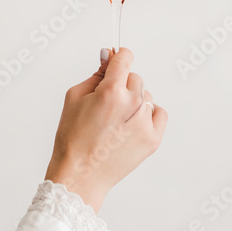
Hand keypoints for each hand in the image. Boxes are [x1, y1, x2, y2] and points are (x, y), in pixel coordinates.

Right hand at [44, 47, 167, 213]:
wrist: (80, 174)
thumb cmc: (73, 139)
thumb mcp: (74, 98)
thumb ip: (96, 74)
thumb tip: (108, 57)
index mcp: (111, 91)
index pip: (125, 58)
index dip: (118, 56)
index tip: (117, 59)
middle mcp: (132, 104)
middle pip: (135, 78)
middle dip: (122, 85)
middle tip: (106, 104)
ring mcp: (145, 122)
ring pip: (146, 96)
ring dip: (133, 101)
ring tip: (115, 120)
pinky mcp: (153, 138)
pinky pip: (159, 113)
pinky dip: (148, 115)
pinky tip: (131, 125)